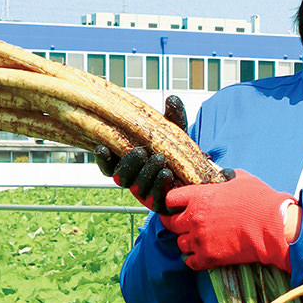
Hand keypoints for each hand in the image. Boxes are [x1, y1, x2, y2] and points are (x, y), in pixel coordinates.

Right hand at [95, 95, 187, 212]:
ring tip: (160, 160)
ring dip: (146, 173)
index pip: (108, 164)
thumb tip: (172, 99)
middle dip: (129, 164)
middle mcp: (134, 178)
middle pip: (121, 176)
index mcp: (129, 162)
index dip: (102, 159)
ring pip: (137, 186)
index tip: (101, 148)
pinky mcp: (160, 204)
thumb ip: (172, 118)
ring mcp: (146, 192)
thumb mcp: (175, 133)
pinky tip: (167, 174)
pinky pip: (156, 200)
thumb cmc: (179, 152)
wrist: (200, 176)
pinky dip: (160, 187)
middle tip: (140, 152)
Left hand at [158, 169, 298, 271]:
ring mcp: (200, 239)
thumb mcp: (241, 179)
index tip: (178, 205)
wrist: (274, 227)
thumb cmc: (260, 201)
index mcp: (199, 196)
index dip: (173, 202)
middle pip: (170, 223)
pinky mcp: (209, 257)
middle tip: (184, 224)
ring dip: (187, 241)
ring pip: (180, 243)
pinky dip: (194, 259)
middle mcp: (195, 218)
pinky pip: (190, 262)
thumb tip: (222, 176)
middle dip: (176, 223)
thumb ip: (225, 177)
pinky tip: (203, 254)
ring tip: (199, 239)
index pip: (170, 199)